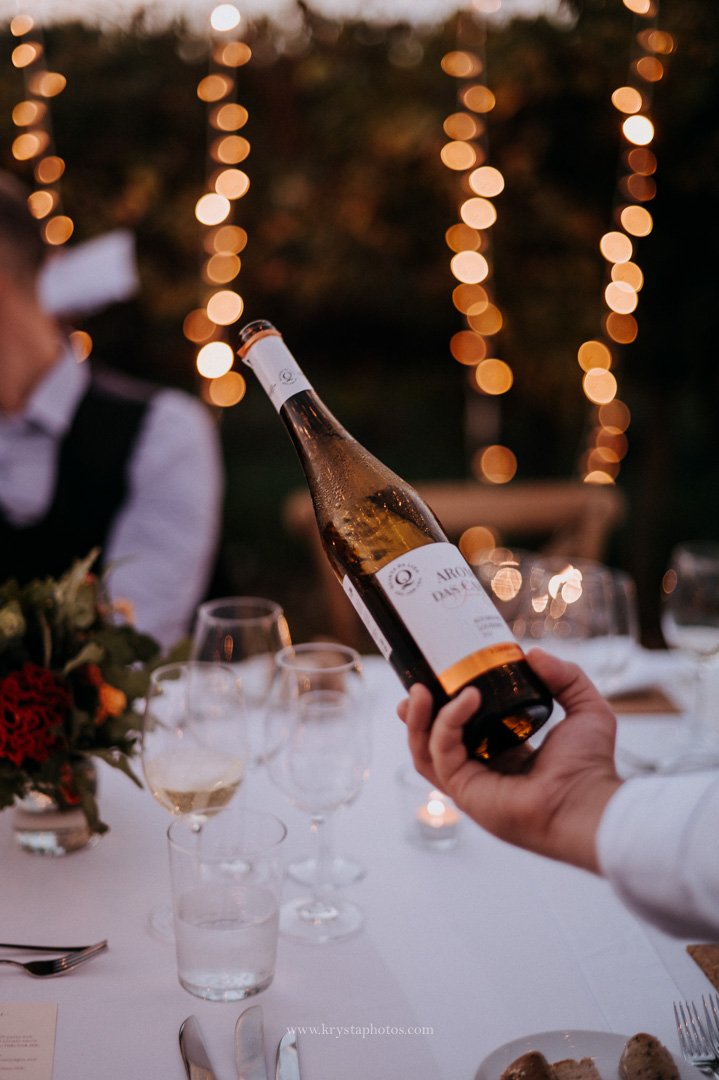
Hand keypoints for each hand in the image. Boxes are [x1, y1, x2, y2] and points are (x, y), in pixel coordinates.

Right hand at [398, 648, 622, 872]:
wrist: (591, 804)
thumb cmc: (592, 768)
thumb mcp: (585, 709)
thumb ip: (566, 677)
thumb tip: (533, 653)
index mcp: (505, 755)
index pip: (463, 730)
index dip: (444, 708)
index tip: (437, 680)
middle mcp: (483, 771)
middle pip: (433, 742)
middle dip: (417, 715)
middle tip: (416, 687)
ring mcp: (470, 785)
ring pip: (425, 751)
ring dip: (418, 720)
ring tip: (420, 690)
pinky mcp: (466, 792)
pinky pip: (442, 754)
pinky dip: (447, 723)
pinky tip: (466, 699)